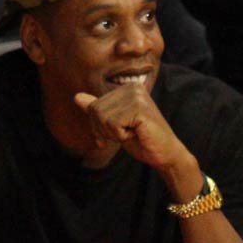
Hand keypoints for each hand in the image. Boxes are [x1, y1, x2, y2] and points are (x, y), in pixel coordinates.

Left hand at [73, 86, 199, 198]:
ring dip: (114, 134)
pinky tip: (138, 134)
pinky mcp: (139, 109)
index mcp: (127, 88)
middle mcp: (132, 87)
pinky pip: (112, 124)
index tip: (117, 133)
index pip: (94, 106)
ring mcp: (137, 97)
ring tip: (134, 133)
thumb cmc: (142, 140)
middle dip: (106, 130)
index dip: (99, 127)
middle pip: (95, 111)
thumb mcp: (115, 124)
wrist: (165, 154)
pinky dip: (122, 136)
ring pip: (102, 117)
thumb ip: (98, 110)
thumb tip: (76, 96)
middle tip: (127, 134)